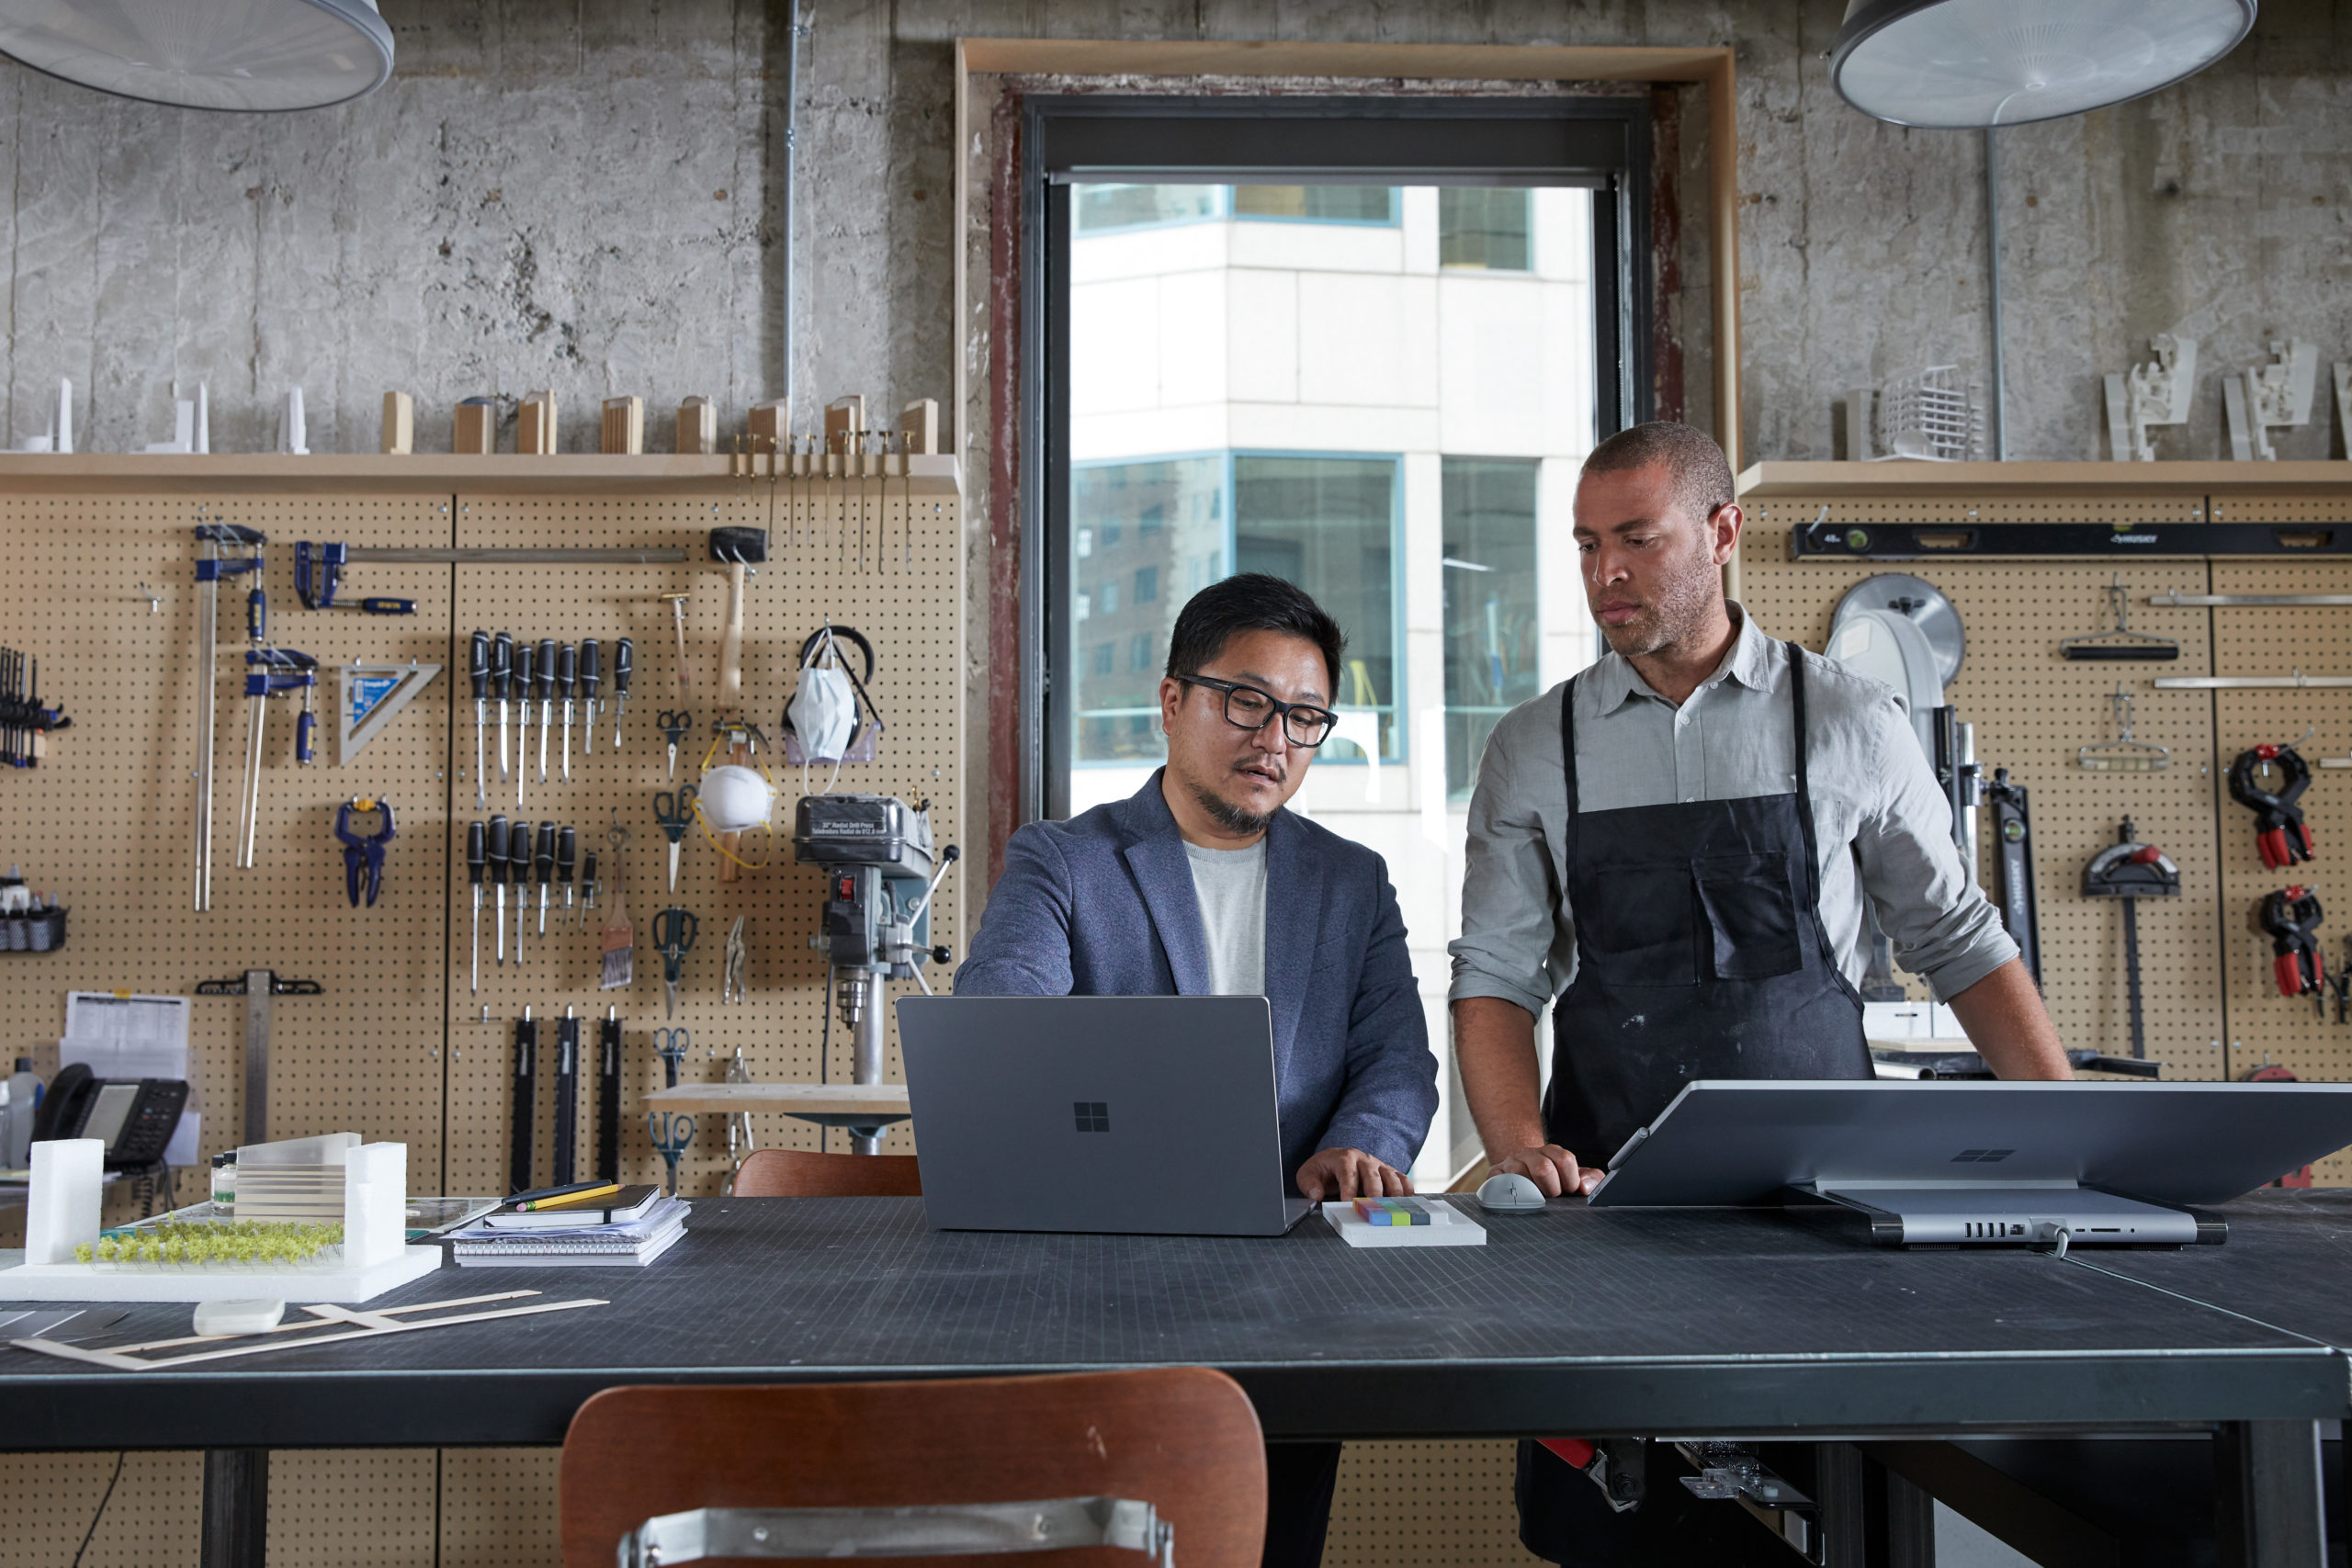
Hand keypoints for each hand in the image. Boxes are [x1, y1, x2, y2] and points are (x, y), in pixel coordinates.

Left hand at [1295, 1147, 1412, 1200]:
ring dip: (1394, 1194)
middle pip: (1372, 1175)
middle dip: (1374, 1193)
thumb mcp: (1307, 1174)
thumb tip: (1316, 1194)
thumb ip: (1308, 1183)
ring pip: (1391, 1177)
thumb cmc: (1323, 1170)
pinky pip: (1402, 1179)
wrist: (1336, 1160)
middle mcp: (1364, 1159)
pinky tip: (1408, 1204)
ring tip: (1394, 1210)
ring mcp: (1379, 1165)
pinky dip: (1407, 1191)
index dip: (1349, 1187)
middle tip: (1374, 1210)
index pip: (1348, 1171)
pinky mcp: (1389, 1173)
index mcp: (1344, 1157)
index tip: (1349, 1202)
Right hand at [1492, 1144, 1603, 1197]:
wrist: (1525, 1172)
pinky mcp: (1495, 1173)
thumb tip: (1585, 1187)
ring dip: (1530, 1194)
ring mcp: (1511, 1162)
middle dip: (1551, 1189)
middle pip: (1543, 1168)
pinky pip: (1498, 1182)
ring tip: (1534, 1198)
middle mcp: (1530, 1153)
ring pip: (1519, 1175)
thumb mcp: (1575, 1177)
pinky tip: (1516, 1199)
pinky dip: (1507, 1194)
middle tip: (1551, 1196)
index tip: (1569, 1190)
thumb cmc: (1554, 1180)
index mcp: (1552, 1152)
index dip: (1570, 1181)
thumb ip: (1591, 1179)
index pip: (1565, 1160)